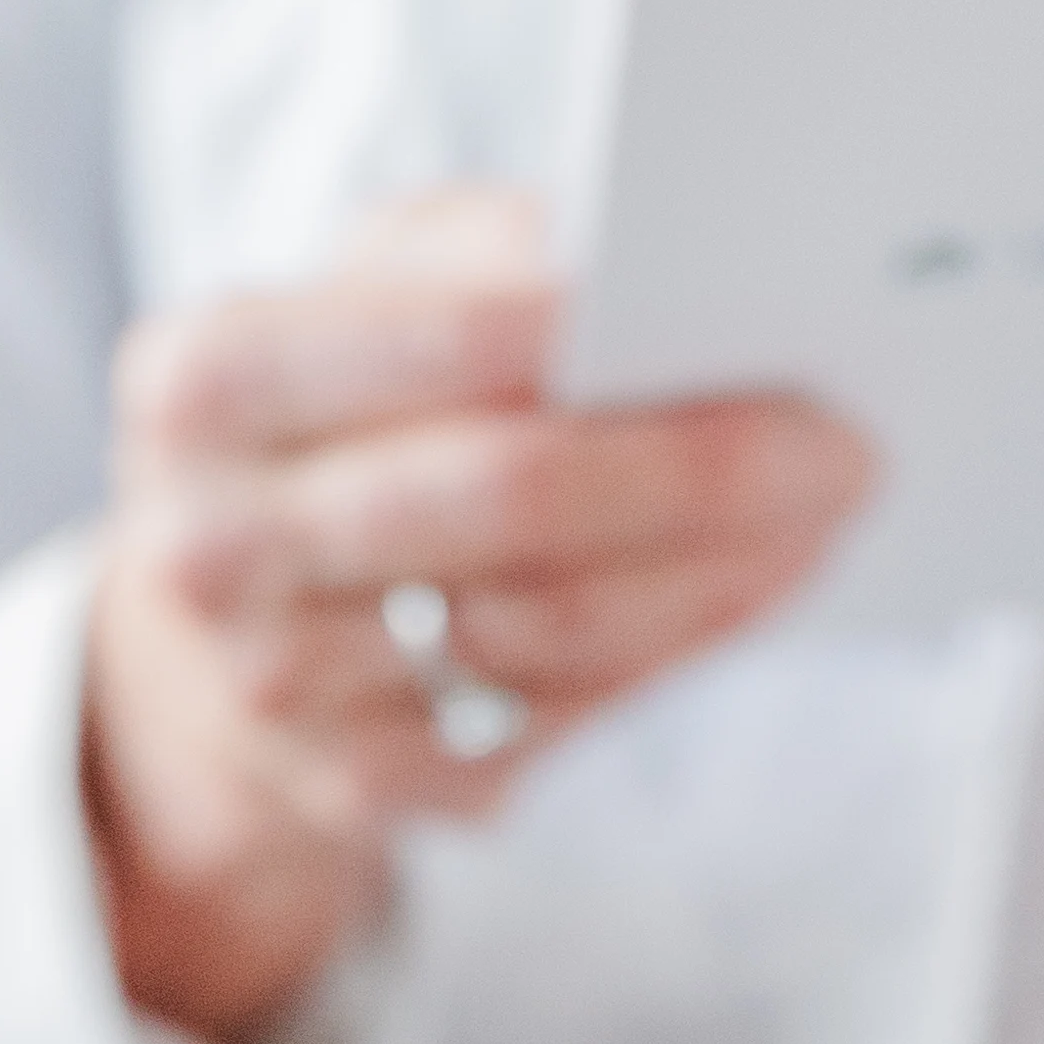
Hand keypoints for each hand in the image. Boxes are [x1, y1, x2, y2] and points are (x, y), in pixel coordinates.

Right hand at [87, 188, 874, 1043]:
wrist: (200, 644)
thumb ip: (472, 257)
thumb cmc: (320, 423)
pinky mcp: (360, 786)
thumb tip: (633, 257)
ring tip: (827, 513)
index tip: (740, 311)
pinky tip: (752, 591)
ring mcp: (278, 690)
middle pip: (506, 502)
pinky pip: (557, 718)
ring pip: (550, 629)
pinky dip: (676, 651)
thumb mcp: (352, 298)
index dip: (593, 331)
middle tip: (843, 442)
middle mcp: (211, 549)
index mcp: (200, 385)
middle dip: (698, 470)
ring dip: (719, 574)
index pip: (431, 346)